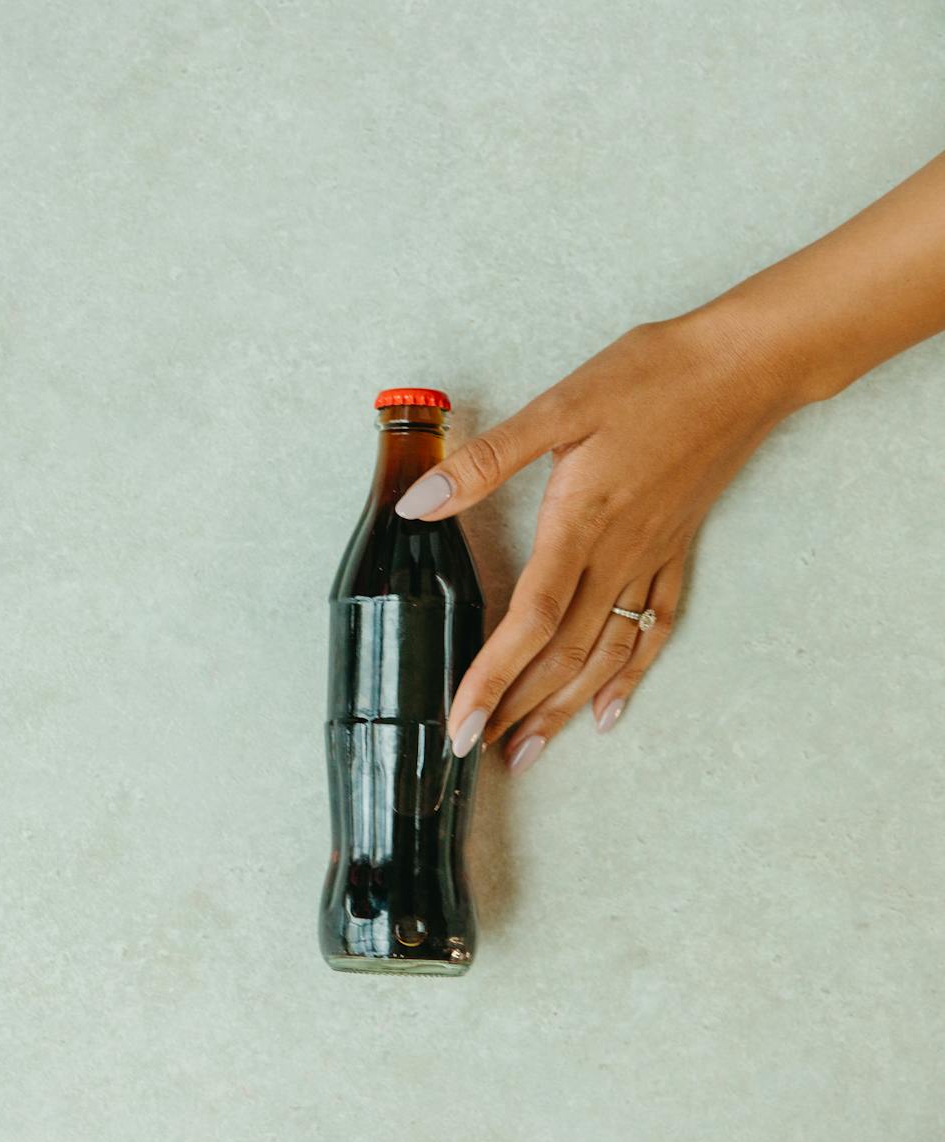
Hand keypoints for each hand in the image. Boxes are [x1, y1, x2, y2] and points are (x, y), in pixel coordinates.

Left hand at [395, 311, 797, 772]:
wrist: (745, 365)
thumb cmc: (651, 376)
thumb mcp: (559, 407)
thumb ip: (487, 461)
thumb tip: (419, 502)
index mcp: (580, 525)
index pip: (527, 621)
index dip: (491, 678)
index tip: (461, 723)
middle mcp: (618, 555)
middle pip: (562, 653)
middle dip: (518, 709)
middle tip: (478, 754)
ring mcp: (652, 557)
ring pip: (605, 653)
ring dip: (563, 706)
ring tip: (529, 751)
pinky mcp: (677, 548)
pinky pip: (654, 628)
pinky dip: (629, 675)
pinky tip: (607, 710)